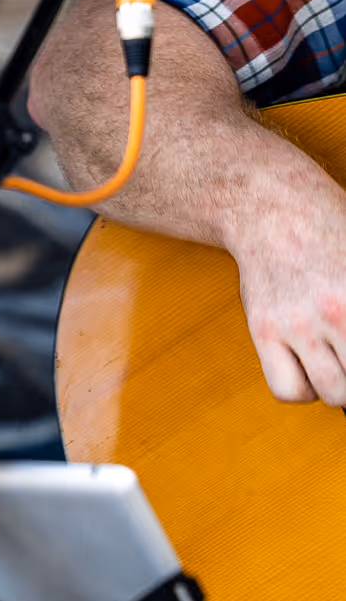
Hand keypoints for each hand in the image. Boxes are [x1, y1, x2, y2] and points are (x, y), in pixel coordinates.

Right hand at [230, 167, 345, 404]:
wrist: (270, 208)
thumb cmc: (329, 229)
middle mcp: (335, 311)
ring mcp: (297, 324)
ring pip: (332, 392)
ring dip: (340, 385)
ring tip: (338, 364)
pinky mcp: (263, 330)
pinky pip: (287, 389)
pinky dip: (303, 389)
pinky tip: (308, 367)